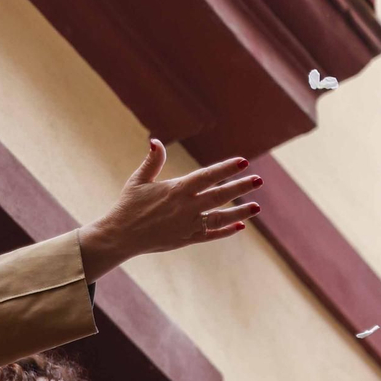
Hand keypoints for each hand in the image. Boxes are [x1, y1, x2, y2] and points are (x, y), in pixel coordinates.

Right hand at [78, 140, 260, 279]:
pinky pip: (210, 235)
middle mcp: (186, 207)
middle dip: (241, 187)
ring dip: (239, 212)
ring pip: (220, 218)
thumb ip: (152, 161)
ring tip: (256, 207)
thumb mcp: (139, 180)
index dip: (226, 169)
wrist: (121, 236)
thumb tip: (155, 141)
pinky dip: (225, 231)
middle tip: (259, 180)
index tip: (243, 162)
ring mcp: (188, 225)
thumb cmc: (129, 205)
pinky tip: (240, 227)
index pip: (207, 176)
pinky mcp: (186, 240)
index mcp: (176, 189)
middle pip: (220, 195)